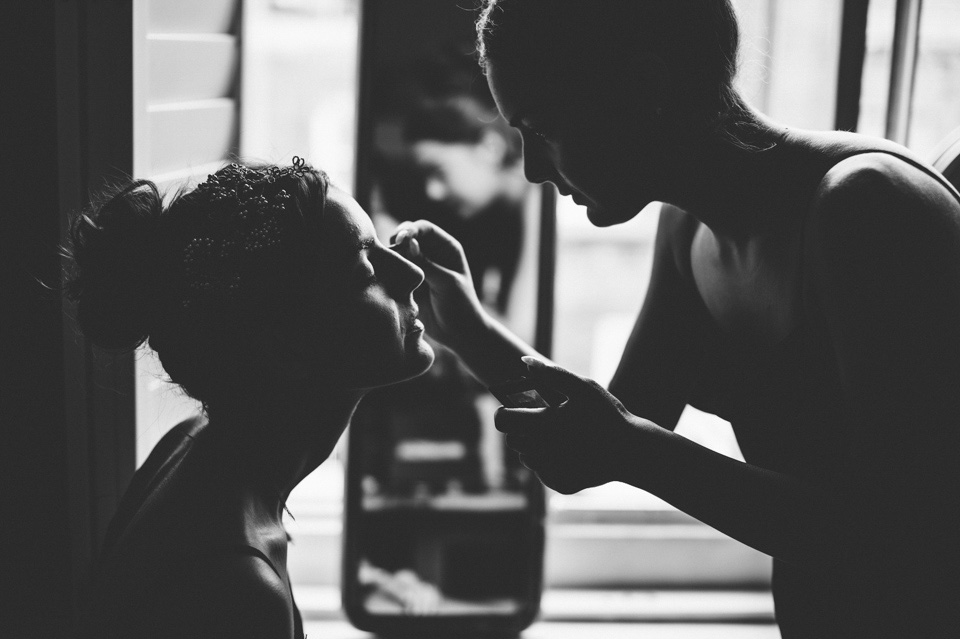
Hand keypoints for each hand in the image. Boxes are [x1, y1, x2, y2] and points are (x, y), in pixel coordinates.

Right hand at [390, 220, 486, 348]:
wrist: (459, 334)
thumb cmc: (461, 306)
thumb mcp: (447, 283)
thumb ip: (427, 263)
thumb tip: (406, 243)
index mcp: (446, 248)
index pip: (424, 229)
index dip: (410, 230)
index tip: (400, 239)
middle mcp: (431, 254)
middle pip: (407, 237)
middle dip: (396, 242)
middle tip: (390, 254)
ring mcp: (419, 269)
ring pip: (398, 254)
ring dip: (390, 257)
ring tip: (386, 266)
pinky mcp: (408, 283)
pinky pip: (394, 272)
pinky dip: (388, 272)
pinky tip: (384, 277)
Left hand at [495, 357, 646, 493]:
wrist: (633, 451)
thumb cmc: (608, 415)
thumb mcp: (583, 387)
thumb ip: (552, 372)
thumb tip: (523, 360)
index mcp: (542, 425)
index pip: (502, 420)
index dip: (506, 412)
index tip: (516, 409)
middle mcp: (542, 452)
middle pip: (512, 441)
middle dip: (522, 430)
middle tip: (543, 421)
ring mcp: (551, 472)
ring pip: (526, 458)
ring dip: (535, 447)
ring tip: (559, 436)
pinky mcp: (561, 484)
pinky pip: (544, 473)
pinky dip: (551, 463)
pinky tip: (570, 453)